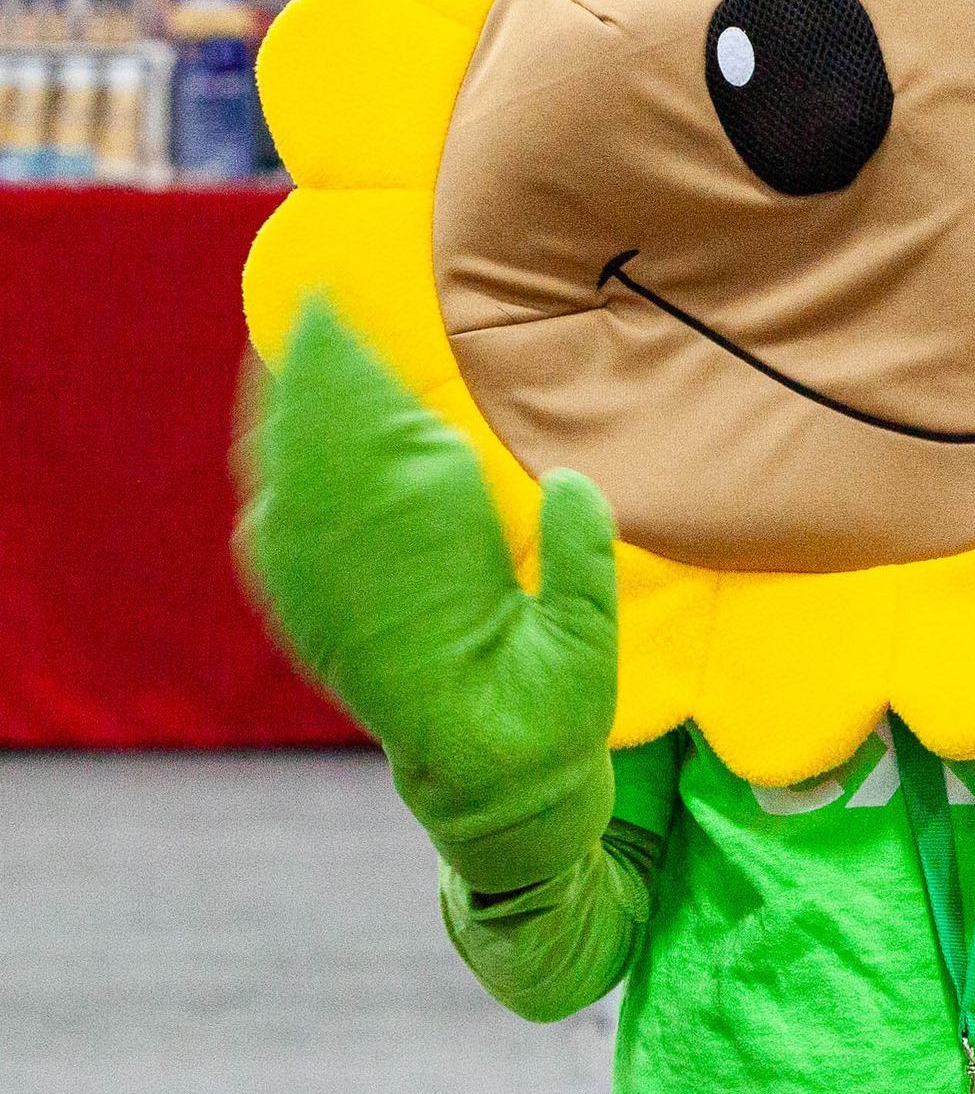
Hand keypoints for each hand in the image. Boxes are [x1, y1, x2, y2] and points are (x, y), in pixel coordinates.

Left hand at [236, 301, 618, 888]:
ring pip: (287, 479)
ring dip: (287, 413)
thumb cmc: (548, 708)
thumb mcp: (585, 637)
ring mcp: (321, 593)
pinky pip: (270, 527)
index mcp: (436, 561)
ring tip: (292, 352)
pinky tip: (273, 448)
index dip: (364, 374)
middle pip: (325, 446)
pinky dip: (269, 475)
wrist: (485, 787)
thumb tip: (569, 480)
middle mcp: (364, 569)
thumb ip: (582, 554)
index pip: (388, 442)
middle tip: (321, 306)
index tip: (353, 315)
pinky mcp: (305, 617)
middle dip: (320, 374)